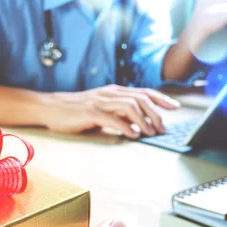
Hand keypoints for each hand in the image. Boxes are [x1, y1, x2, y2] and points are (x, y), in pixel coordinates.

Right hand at [43, 85, 180, 137]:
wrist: (51, 108)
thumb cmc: (76, 111)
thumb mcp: (101, 109)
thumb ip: (118, 113)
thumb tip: (138, 124)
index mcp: (114, 91)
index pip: (143, 92)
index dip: (161, 98)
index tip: (175, 107)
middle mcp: (110, 93)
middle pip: (141, 98)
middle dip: (156, 113)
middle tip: (163, 128)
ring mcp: (100, 101)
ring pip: (130, 106)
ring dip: (144, 121)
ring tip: (150, 133)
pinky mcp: (90, 112)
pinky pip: (113, 118)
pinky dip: (126, 126)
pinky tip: (133, 135)